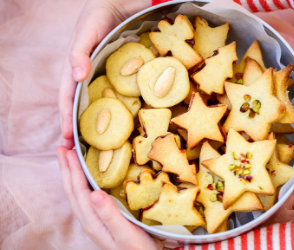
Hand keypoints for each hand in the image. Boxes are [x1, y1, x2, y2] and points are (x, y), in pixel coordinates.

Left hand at [56, 146, 161, 249]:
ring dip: (71, 173)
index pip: (78, 190)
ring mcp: (93, 220)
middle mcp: (89, 220)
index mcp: (92, 221)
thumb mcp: (125, 233)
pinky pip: (85, 197)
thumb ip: (110, 215)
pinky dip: (81, 182)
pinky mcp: (100, 220)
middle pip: (72, 190)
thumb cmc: (138, 249)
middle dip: (66, 167)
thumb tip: (94, 193)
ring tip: (68, 156)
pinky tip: (86, 176)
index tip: (69, 150)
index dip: (73, 169)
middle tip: (62, 146)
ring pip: (76, 193)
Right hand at [59, 0, 150, 148]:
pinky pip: (119, 93)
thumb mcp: (86, 33)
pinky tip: (129, 119)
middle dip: (82, 128)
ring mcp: (104, 75)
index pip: (68, 100)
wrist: (118, 2)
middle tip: (84, 151)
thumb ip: (78, 53)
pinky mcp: (120, 72)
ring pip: (101, 102)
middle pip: (83, 106)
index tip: (67, 141)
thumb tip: (75, 78)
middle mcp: (89, 76)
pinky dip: (121, 107)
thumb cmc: (97, 16)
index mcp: (75, 69)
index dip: (67, 120)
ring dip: (101, 122)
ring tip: (105, 142)